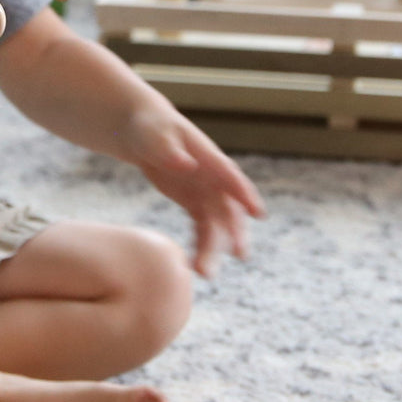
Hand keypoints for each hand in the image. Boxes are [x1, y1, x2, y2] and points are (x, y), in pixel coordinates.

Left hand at [129, 109, 265, 277]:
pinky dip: (201, 247)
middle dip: (234, 232)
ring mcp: (207, 194)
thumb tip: (188, 167)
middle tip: (238, 254)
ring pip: (217, 226)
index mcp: (210, 159)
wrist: (144, 133)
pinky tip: (193, 267)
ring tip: (205, 273)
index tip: (258, 213)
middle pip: (228, 209)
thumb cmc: (151, 128)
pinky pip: (202, 230)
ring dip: (214, 249)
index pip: (231, 177)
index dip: (245, 194)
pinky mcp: (196, 205)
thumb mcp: (157, 136)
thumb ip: (171, 152)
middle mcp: (215, 179)